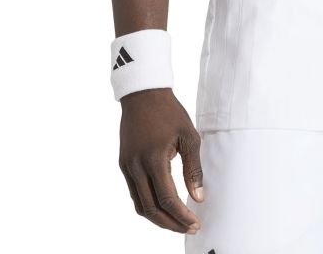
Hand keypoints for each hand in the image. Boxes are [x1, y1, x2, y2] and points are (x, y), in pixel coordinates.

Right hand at [118, 87, 203, 233]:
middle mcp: (136, 167)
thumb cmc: (170, 112)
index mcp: (154, 159)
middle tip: (189, 228)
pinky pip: (134, 193)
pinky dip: (148, 204)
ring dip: (158, 218)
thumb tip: (198, 197)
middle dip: (170, 224)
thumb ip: (193, 169)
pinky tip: (162, 205)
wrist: (144, 94)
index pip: (167, 199)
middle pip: (151, 209)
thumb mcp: (189, 137)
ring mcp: (127, 166)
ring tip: (177, 221)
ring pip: (140, 205)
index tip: (195, 223)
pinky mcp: (124, 164)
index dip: (182, 216)